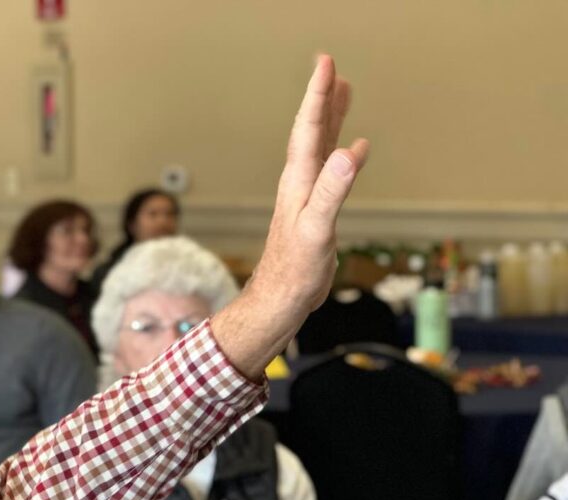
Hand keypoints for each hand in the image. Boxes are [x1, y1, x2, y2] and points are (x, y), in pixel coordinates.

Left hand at [213, 55, 368, 378]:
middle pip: (312, 131)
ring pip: (320, 147)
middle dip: (323, 98)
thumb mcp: (316, 229)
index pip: (309, 129)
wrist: (279, 299)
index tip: (326, 63)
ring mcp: (306, 196)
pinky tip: (356, 150)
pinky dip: (343, 154)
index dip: (318, 95)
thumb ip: (332, 191)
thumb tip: (350, 153)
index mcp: (299, 181)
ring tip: (343, 92)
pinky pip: (329, 171)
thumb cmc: (294, 270)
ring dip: (331, 119)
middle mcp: (300, 183)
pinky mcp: (313, 211)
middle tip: (331, 66)